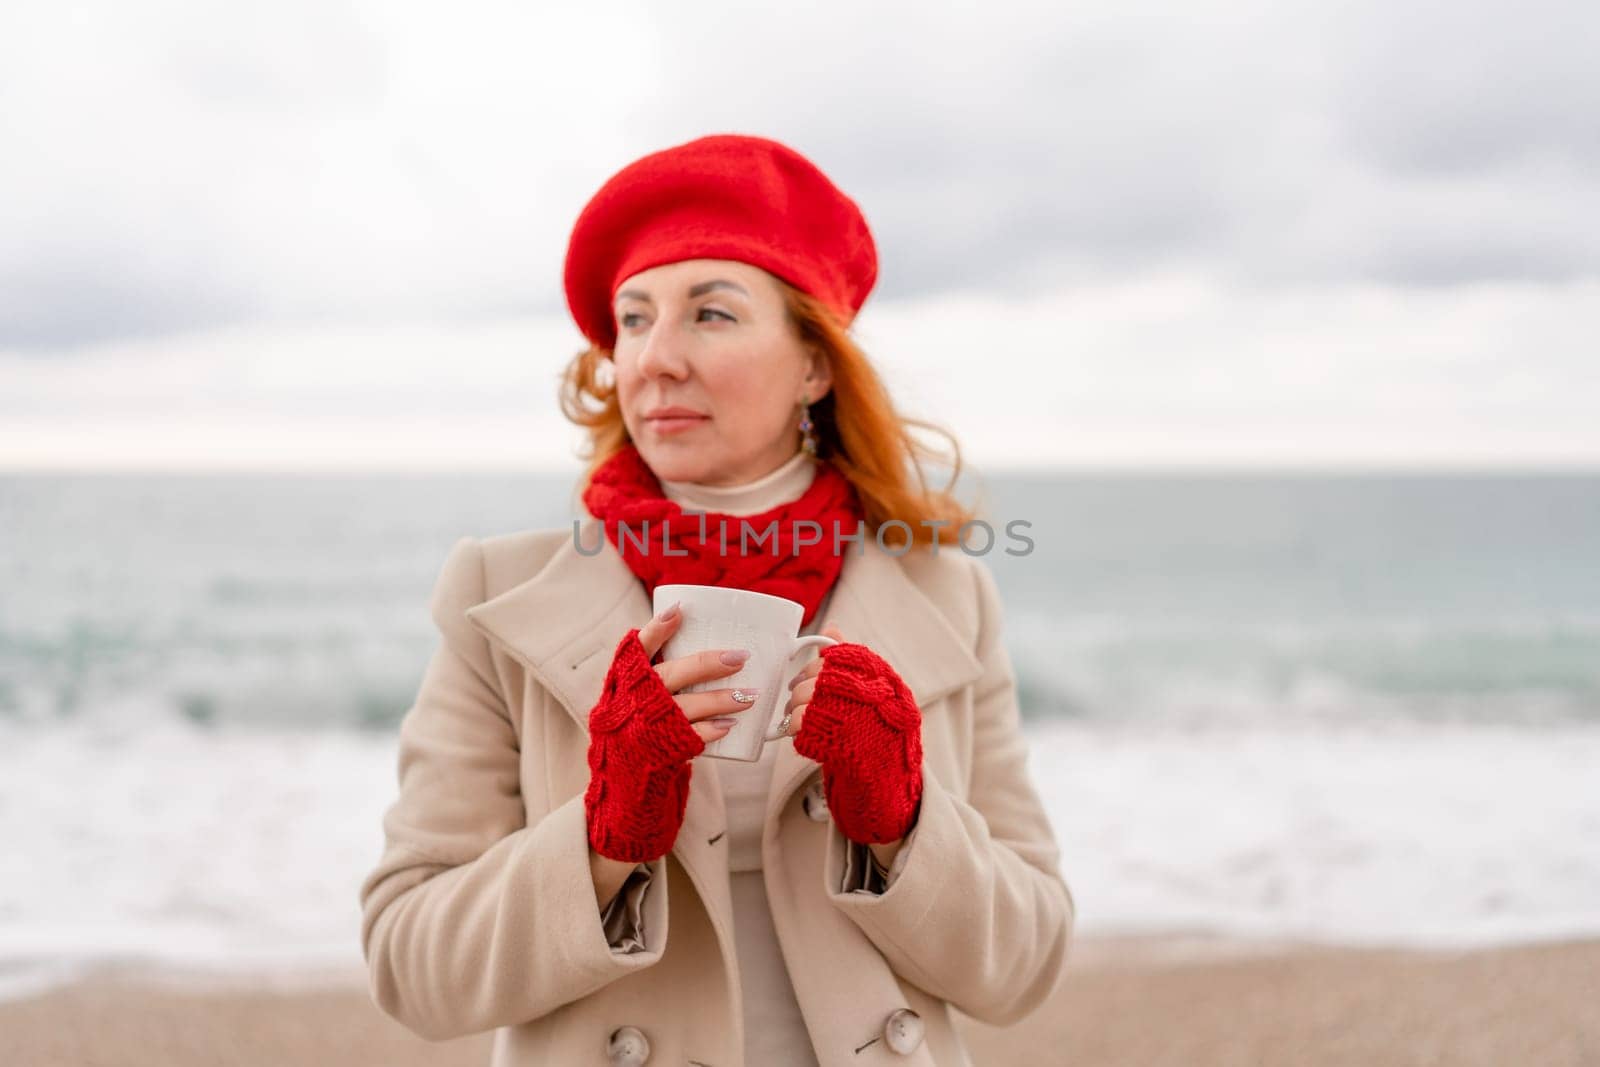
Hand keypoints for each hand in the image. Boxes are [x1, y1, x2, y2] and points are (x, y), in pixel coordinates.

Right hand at [636, 600, 764, 744]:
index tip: (677, 611)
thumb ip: (661, 653)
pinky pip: (690, 735)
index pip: (642, 644)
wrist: (618, 754)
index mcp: (633, 671)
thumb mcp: (639, 677)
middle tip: (740, 657)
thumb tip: (692, 616)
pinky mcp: (664, 744)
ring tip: (750, 695)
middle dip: (706, 665)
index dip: (657, 627)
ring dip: (720, 700)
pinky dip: (711, 730)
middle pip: (672, 673)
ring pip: (687, 706)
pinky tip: (730, 724)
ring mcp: (651, 720)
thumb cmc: (639, 704)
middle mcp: (639, 694)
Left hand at [785, 625, 924, 844]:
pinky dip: (795, 731)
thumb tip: (832, 627)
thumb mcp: (873, 698)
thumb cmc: (877, 737)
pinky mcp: (841, 747)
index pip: (843, 656)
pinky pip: (800, 726)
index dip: (820, 665)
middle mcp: (877, 698)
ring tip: (798, 721)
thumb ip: (851, 663)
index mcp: (887, 682)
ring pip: (805, 700)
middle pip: (818, 677)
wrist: (889, 787)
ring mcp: (860, 723)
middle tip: (797, 701)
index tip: (814, 676)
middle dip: (801, 689)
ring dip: (793, 711)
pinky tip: (803, 738)